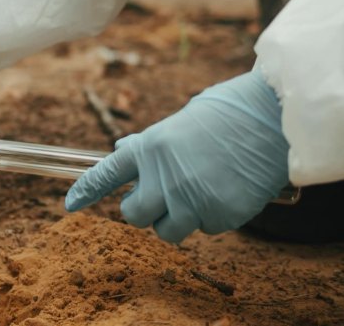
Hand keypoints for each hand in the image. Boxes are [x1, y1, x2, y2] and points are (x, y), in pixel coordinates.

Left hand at [65, 68, 289, 242]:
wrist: (273, 118)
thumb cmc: (227, 114)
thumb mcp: (178, 122)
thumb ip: (149, 143)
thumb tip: (121, 150)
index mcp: (149, 147)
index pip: (106, 173)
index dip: (86, 191)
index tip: (70, 204)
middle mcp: (163, 176)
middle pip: (133, 215)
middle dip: (144, 210)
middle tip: (162, 198)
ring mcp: (190, 198)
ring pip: (167, 230)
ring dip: (179, 218)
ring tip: (201, 192)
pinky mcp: (218, 215)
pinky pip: (205, 229)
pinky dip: (213, 217)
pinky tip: (228, 190)